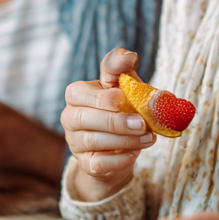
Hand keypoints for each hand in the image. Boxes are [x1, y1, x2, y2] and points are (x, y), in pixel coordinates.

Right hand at [61, 47, 154, 201]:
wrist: (119, 148)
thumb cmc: (121, 109)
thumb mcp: (123, 86)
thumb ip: (122, 69)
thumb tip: (128, 55)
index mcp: (76, 94)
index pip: (78, 91)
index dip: (99, 94)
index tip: (120, 94)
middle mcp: (69, 117)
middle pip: (84, 117)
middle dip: (115, 120)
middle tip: (141, 123)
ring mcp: (75, 142)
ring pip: (93, 140)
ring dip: (124, 139)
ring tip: (148, 138)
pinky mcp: (85, 164)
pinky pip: (99, 163)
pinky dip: (119, 159)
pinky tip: (135, 153)